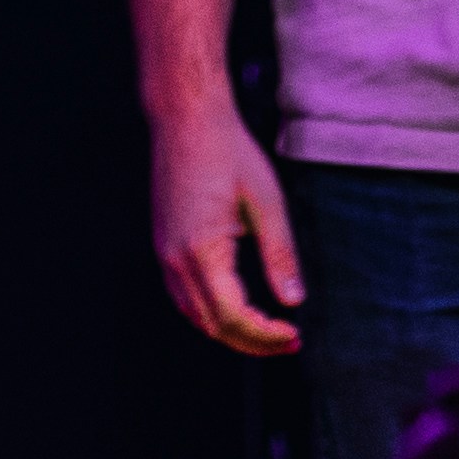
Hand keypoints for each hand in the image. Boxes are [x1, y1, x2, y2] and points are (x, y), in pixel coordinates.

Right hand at [150, 94, 303, 354]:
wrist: (186, 117)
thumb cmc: (229, 152)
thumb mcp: (267, 202)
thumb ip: (280, 255)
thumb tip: (293, 301)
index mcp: (201, 249)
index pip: (233, 316)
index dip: (266, 335)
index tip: (295, 333)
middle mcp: (175, 256)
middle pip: (212, 324)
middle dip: (252, 341)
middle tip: (288, 341)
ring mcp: (164, 249)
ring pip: (193, 314)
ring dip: (229, 331)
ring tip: (265, 332)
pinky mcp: (164, 240)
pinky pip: (182, 294)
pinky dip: (210, 311)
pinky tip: (235, 306)